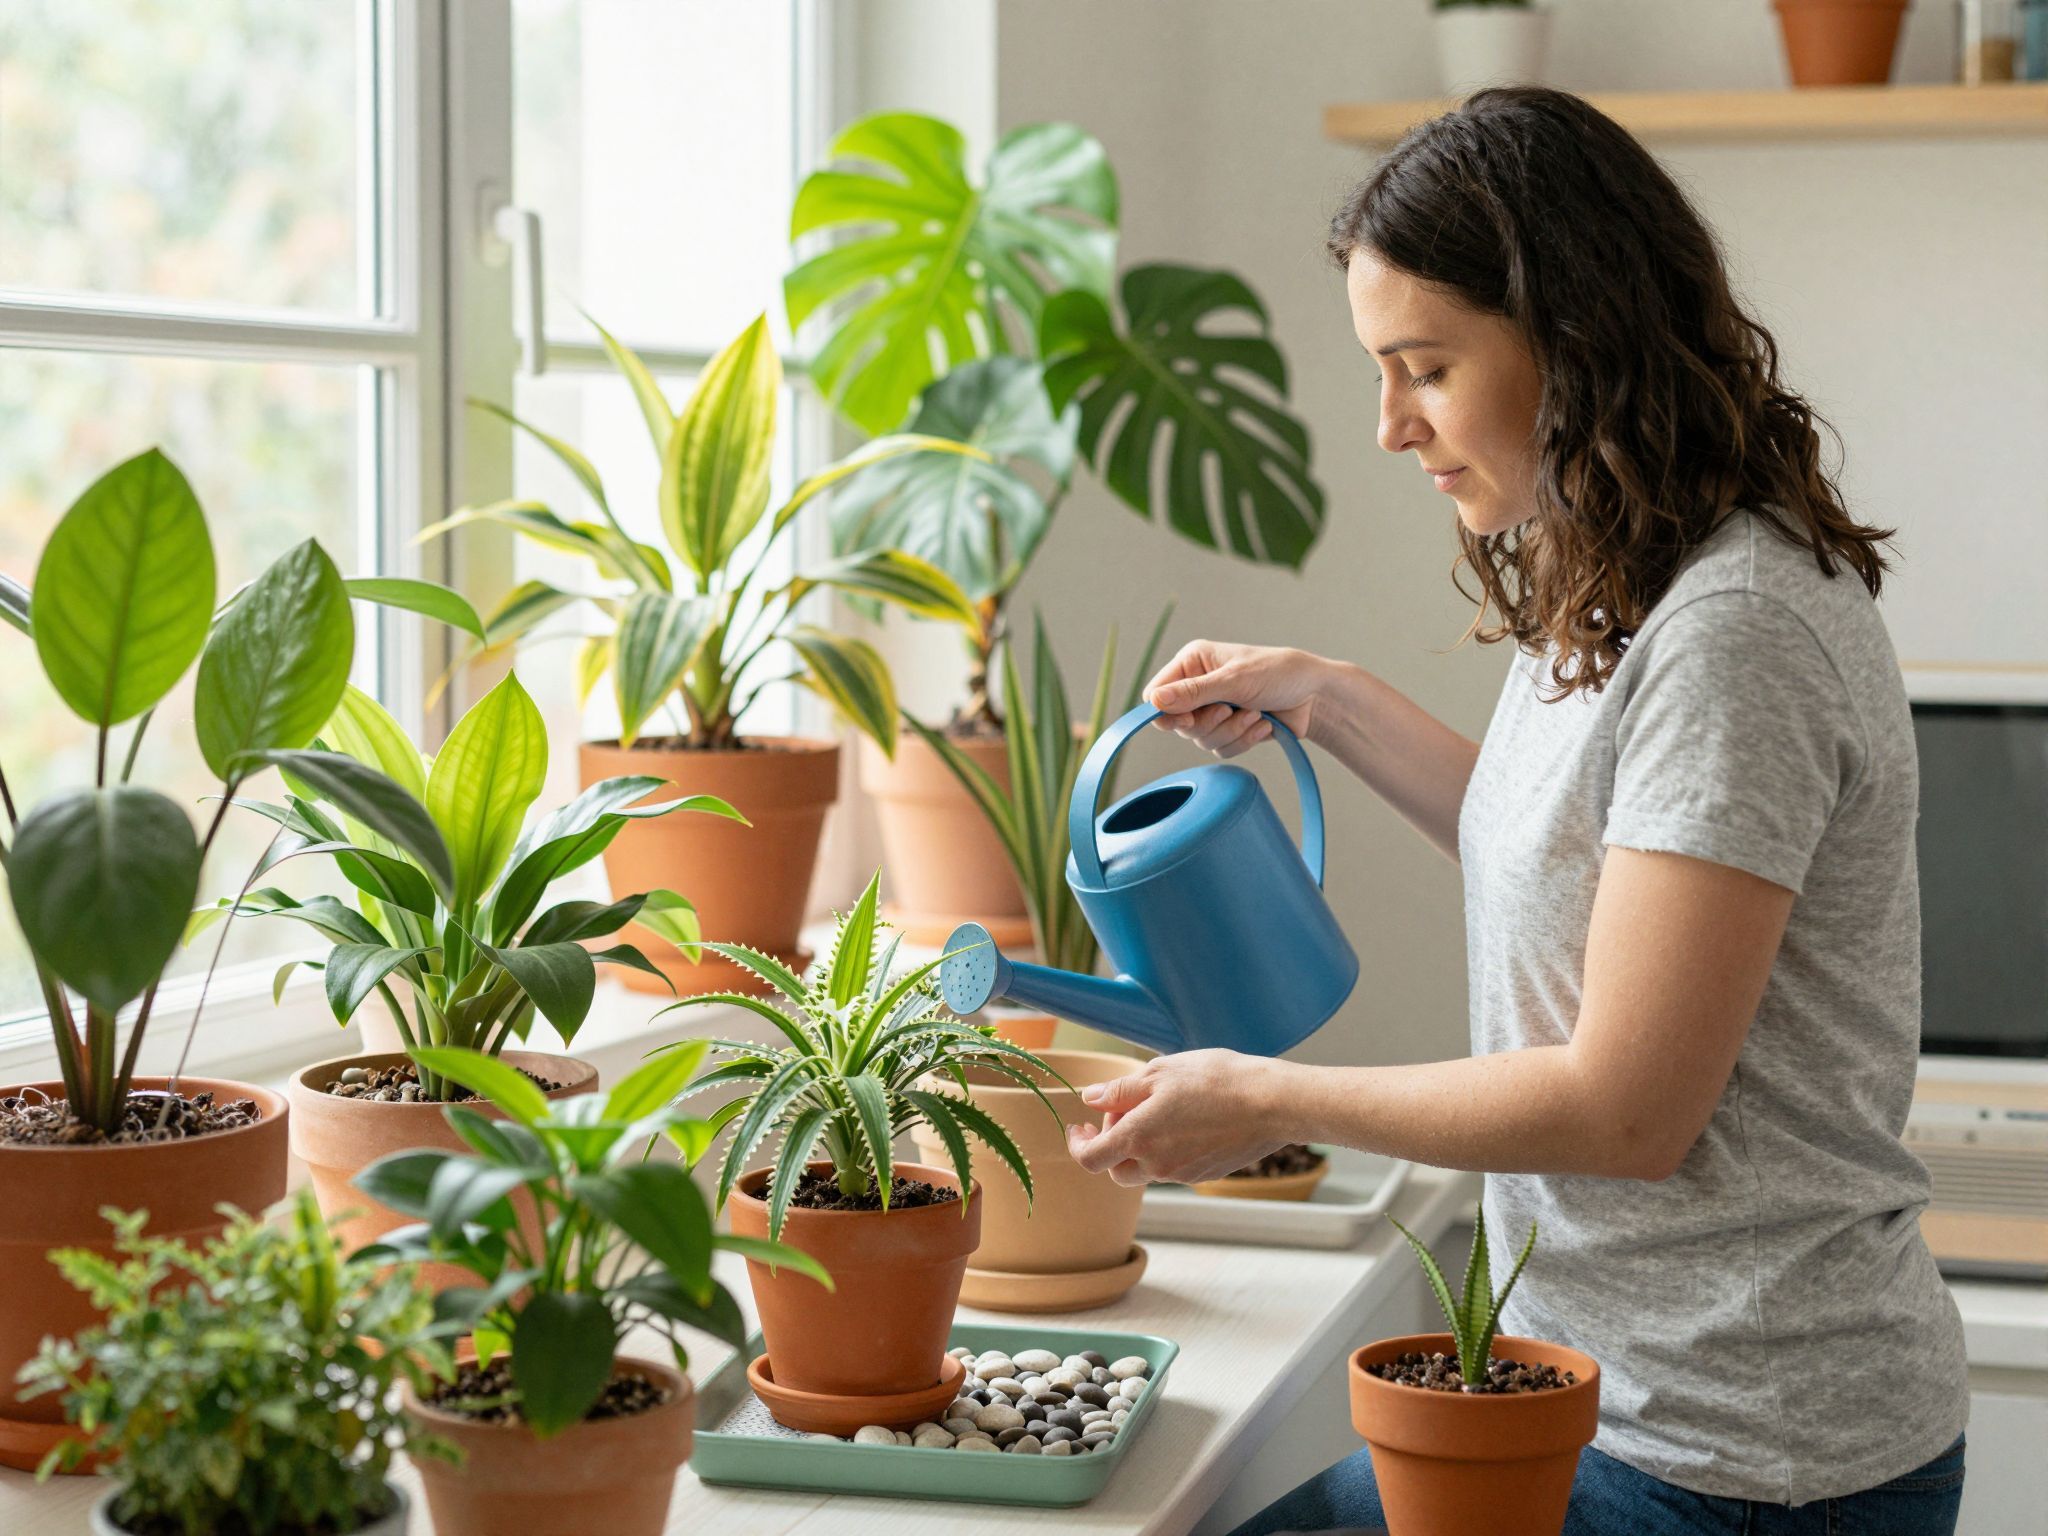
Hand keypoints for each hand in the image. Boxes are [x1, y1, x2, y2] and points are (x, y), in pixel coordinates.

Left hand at [1065, 1050, 1294, 1186]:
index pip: (1090, 1159)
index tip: (1081, 1127)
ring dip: (1140, 1147)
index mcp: (1138, 1137)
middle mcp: (1157, 1165)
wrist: (1272, 1104)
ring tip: (1160, 1110)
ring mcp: (1182, 1175)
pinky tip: (1187, 1120)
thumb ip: (1119, 1090)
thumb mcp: (1159, 1072)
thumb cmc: (1217, 1080)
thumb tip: (1090, 1099)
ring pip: (1146, 1170)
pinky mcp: (1205, 1175)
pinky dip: (1167, 1150)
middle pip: (1116, 1169)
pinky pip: (1173, 1169)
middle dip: (1111, 1144)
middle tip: (1125, 1111)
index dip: (1078, 1144)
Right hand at [1144, 640, 1329, 757]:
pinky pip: (1221, 749)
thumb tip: (1153, 701)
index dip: (1165, 711)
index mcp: (1193, 663)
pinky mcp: (1230, 730)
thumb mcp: (1234, 680)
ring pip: (1201, 739)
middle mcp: (1198, 686)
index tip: (1186, 718)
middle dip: (1209, 722)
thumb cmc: (1279, 673)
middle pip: (1177, 723)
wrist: (1315, 695)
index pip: (1156, 693)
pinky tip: (1263, 724)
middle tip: (1230, 710)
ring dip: (1232, 731)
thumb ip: (1193, 693)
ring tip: (1256, 713)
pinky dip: (1243, 740)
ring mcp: (1214, 710)